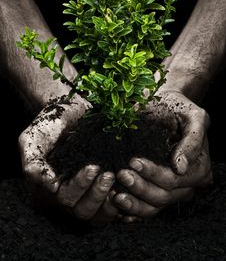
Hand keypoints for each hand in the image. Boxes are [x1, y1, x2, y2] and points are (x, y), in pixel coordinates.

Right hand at [18, 95, 117, 224]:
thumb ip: (34, 162)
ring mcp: (86, 192)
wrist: (70, 107)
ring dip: (110, 202)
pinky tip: (130, 190)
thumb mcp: (33, 138)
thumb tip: (51, 187)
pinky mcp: (101, 186)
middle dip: (97, 195)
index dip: (80, 187)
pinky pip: (112, 206)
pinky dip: (122, 204)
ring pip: (98, 213)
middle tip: (109, 174)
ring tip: (118, 178)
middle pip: (83, 211)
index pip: (65, 199)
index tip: (93, 167)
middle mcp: (68, 193)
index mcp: (49, 188)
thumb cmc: (50, 122)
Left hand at [113, 91, 211, 217]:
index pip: (175, 179)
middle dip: (141, 187)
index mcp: (199, 168)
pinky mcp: (158, 190)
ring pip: (154, 206)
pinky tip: (119, 207)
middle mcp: (188, 183)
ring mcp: (173, 190)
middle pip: (164, 195)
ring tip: (116, 194)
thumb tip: (180, 167)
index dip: (154, 173)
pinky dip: (133, 210)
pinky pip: (147, 208)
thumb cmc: (181, 108)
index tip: (133, 161)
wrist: (169, 105)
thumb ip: (192, 140)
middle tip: (121, 173)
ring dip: (134, 203)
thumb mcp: (194, 117)